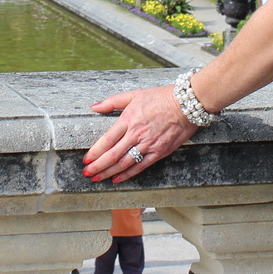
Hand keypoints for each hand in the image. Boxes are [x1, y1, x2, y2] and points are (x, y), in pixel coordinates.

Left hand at [83, 85, 197, 182]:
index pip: (106, 140)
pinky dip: (127, 174)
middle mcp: (136, 134)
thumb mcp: (134, 95)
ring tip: (98, 178)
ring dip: (109, 172)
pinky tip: (117, 179)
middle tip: (87, 173)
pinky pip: (140, 166)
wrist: (186, 104)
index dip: (94, 152)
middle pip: (112, 155)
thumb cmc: (161, 97)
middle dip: (98, 166)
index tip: (86, 160)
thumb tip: (94, 106)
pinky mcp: (159, 152)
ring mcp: (148, 144)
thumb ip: (112, 101)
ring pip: (124, 163)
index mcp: (128, 119)